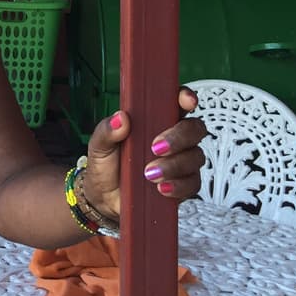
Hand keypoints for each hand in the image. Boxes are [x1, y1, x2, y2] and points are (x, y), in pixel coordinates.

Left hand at [83, 87, 207, 218]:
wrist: (105, 198)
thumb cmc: (106, 164)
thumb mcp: (100, 144)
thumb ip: (107, 130)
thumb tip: (120, 118)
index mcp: (154, 120)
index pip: (177, 103)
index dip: (185, 98)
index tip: (185, 100)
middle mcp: (173, 139)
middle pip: (194, 129)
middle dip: (179, 137)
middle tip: (156, 147)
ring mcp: (181, 161)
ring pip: (195, 157)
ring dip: (174, 165)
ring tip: (149, 173)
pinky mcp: (183, 184)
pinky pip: (192, 183)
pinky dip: (178, 185)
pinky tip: (161, 188)